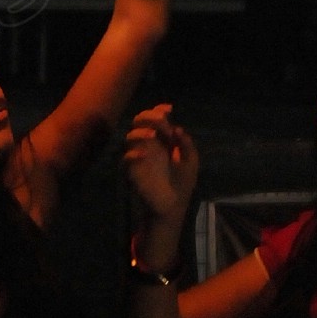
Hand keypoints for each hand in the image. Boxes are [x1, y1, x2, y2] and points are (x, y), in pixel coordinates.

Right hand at [124, 103, 198, 219]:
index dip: (159, 111)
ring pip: (130, 136)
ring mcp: (139, 157)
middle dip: (149, 117)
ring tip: (153, 136)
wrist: (173, 208)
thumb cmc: (182, 185)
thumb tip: (177, 128)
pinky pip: (125, 159)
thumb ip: (186, 144)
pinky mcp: (132, 171)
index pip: (156, 120)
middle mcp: (149, 145)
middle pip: (140, 122)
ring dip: (141, 132)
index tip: (168, 109)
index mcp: (163, 141)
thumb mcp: (190, 162)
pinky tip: (144, 155)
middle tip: (161, 120)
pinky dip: (132, 154)